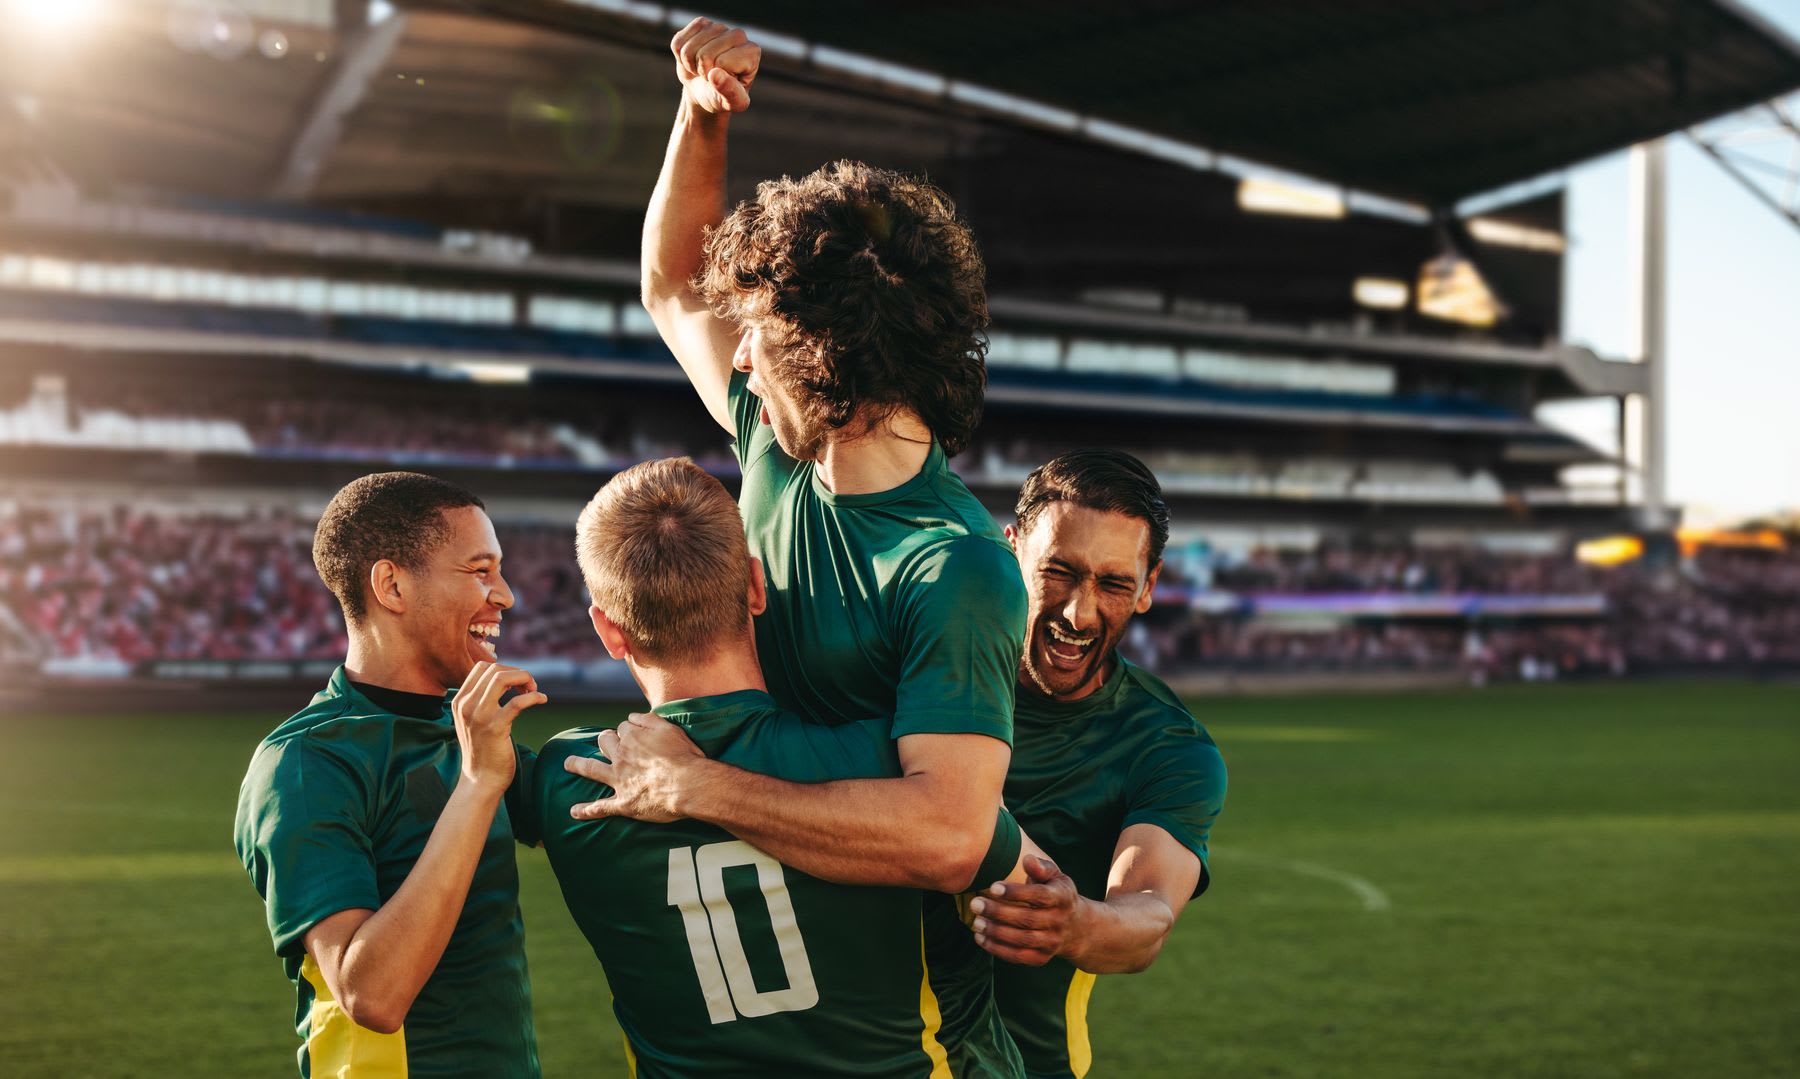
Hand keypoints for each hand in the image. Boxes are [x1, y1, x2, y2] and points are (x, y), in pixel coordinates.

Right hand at [451, 661, 544, 791]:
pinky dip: (534, 697)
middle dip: (517, 673)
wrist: (480, 780)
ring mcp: (479, 716)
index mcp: (460, 701)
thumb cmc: (483, 749)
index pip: (481, 667)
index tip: (517, 683)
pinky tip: (542, 699)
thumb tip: (505, 678)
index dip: (505, 668)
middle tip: (529, 687)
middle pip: (494, 669)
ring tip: (534, 691)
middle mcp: (466, 705)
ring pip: (502, 678)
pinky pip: (517, 702)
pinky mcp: (495, 728)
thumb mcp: (474, 720)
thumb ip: (481, 700)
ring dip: (525, 679)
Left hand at [564, 711, 707, 822]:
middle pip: (605, 742)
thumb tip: (631, 716)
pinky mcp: (624, 803)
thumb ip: (648, 719)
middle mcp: (621, 757)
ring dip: (577, 765)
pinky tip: (574, 812)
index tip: (635, 734)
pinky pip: (600, 807)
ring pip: (591, 769)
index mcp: (633, 738)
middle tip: (605, 741)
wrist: (689, 785)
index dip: (628, 731)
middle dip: (604, 740)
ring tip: (567, 763)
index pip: (623, 727)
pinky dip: (586, 811)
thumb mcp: (669, 728)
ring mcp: (619, 780)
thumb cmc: (684, 756)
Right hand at [671, 17, 759, 114]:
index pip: (722, 62)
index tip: (723, 83)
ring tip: (701, 69)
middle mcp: (738, 35)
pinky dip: (679, 56)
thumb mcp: (731, 103)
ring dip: (690, 65)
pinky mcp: (700, 24)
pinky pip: (678, 42)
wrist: (706, 90)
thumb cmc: (722, 96)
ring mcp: (718, 27)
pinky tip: (693, 58)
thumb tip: (715, 75)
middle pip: (705, 55)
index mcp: (752, 52)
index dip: (716, 78)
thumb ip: (730, 92)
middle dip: (702, 72)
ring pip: (689, 49)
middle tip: (710, 77)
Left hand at [968, 855, 1083, 966]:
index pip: (1039, 896)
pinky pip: (1019, 956)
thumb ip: (1040, 867)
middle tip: (976, 904)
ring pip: (1022, 940)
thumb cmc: (1056, 893)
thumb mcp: (1054, 876)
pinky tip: (981, 938)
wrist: (1076, 926)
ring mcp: (1052, 942)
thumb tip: (1027, 859)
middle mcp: (1059, 921)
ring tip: (976, 922)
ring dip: (996, 932)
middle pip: (1027, 919)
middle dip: (999, 912)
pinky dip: (998, 949)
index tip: (993, 887)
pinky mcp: (1042, 958)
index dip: (1016, 892)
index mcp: (1062, 897)